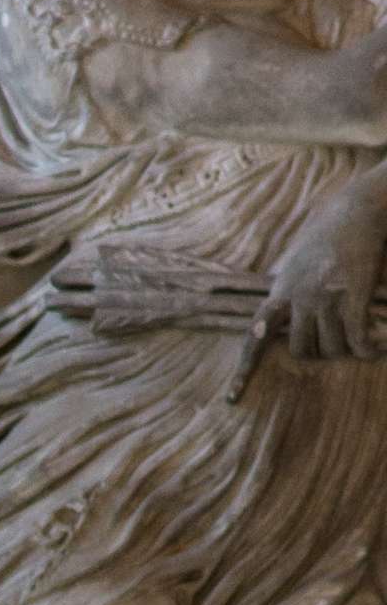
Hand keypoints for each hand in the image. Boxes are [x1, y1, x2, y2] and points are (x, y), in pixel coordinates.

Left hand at [253, 206, 385, 367]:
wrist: (358, 207)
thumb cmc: (327, 233)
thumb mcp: (293, 259)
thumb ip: (283, 288)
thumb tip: (273, 315)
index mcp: (280, 290)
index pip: (255, 334)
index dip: (244, 368)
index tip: (232, 398)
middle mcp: (300, 296)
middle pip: (299, 350)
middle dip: (316, 355)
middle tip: (333, 347)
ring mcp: (328, 295)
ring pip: (331, 348)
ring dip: (345, 353)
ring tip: (358, 346)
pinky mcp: (355, 293)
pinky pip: (357, 338)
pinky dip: (367, 351)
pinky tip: (375, 351)